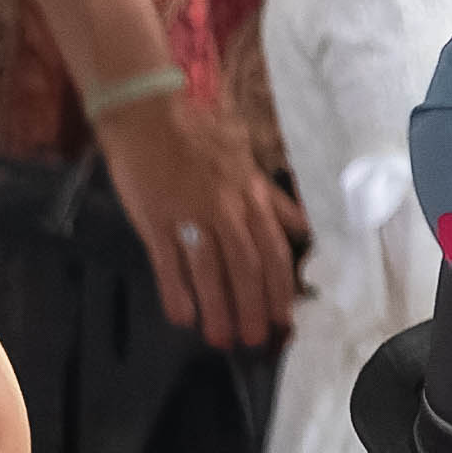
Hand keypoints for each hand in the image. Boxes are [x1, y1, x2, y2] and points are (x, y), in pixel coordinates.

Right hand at [96, 88, 303, 347]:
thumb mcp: (247, 163)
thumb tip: (304, 227)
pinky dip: (176, 291)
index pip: (275, 250)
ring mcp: (190, 214)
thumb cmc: (198, 138)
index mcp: (252, 195)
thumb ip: (274, 201)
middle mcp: (227, 208)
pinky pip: (169, 261)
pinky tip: (182, 317)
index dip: (281, 288)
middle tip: (255, 340)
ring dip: (218, 308)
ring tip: (220, 338)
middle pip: (247, 266)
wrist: (147, 112)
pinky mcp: (155, 218)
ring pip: (211, 269)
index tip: (286, 319)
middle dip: (253, 306)